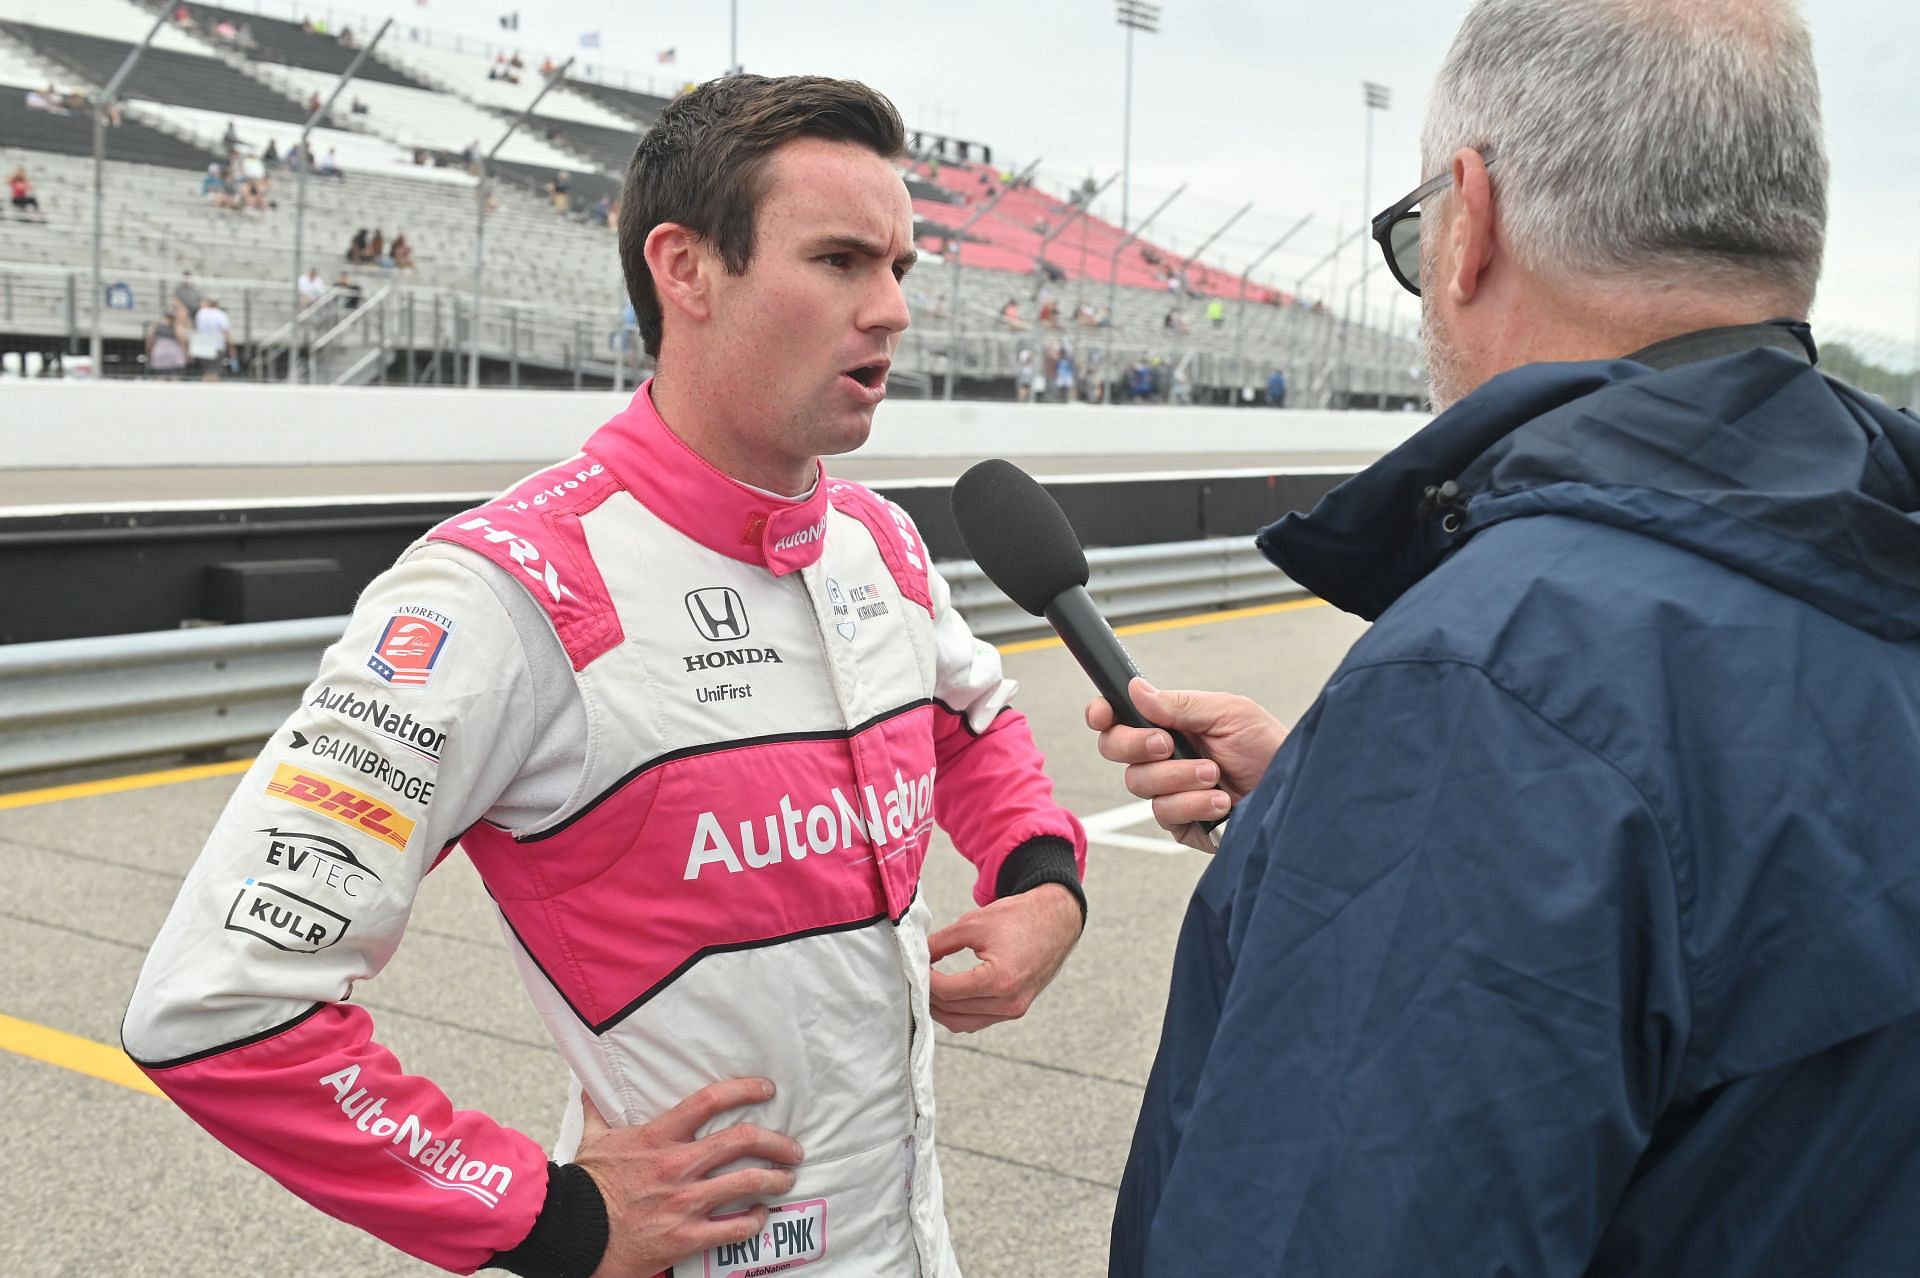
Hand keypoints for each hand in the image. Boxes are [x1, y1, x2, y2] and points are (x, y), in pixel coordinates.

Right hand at [577, 1078, 802, 1277]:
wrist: (571, 1232)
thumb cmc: (585, 1186)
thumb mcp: (593, 1140)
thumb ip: (599, 1111)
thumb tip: (590, 1086)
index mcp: (659, 1136)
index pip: (710, 1101)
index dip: (745, 1090)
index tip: (767, 1089)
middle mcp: (678, 1165)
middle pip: (743, 1140)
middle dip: (777, 1142)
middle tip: (792, 1148)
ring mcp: (684, 1202)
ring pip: (747, 1183)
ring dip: (775, 1180)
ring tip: (787, 1179)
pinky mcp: (685, 1237)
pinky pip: (733, 1228)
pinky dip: (754, 1221)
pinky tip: (760, 1216)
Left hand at [927, 883, 1081, 1032]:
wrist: (1056, 920)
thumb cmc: (1019, 918)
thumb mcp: (973, 924)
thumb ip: (940, 943)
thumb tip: (917, 958)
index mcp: (999, 980)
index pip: (946, 991)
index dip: (925, 980)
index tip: (915, 967)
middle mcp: (1009, 1002)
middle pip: (952, 1011)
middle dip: (930, 996)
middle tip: (917, 978)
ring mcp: (1014, 1010)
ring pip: (963, 1023)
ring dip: (942, 1009)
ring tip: (929, 987)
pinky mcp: (1016, 1010)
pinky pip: (979, 1020)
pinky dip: (960, 1012)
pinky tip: (949, 995)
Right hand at [1085, 678, 1286, 851]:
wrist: (1292, 792)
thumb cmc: (1268, 747)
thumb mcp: (1228, 713)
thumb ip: (1180, 704)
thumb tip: (1136, 690)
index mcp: (1170, 723)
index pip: (1120, 717)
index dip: (1103, 713)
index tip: (1103, 714)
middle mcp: (1163, 756)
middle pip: (1114, 749)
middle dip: (1136, 743)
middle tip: (1168, 743)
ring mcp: (1169, 790)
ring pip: (1138, 782)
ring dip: (1178, 776)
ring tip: (1214, 774)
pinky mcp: (1180, 822)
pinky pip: (1165, 812)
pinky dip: (1193, 803)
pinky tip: (1220, 800)